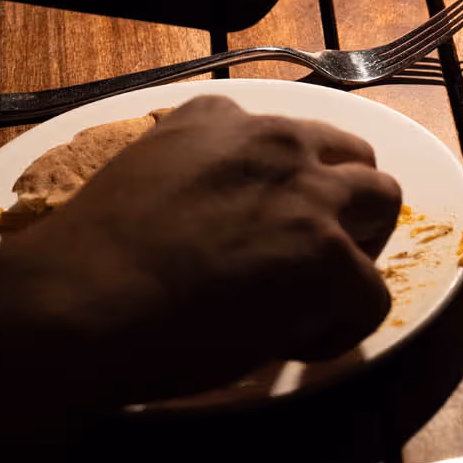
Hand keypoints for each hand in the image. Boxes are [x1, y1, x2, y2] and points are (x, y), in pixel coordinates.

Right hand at [0, 98, 401, 409]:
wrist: (80, 302)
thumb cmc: (92, 259)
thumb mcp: (146, 176)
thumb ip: (199, 178)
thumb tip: (225, 225)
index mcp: (221, 118)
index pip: (290, 136)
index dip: (288, 186)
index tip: (264, 227)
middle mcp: (276, 140)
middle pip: (355, 159)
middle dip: (343, 206)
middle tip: (308, 260)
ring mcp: (309, 195)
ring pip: (383, 204)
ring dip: (357, 248)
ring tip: (314, 297)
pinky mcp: (329, 256)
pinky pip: (373, 295)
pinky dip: (343, 325)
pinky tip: (293, 345)